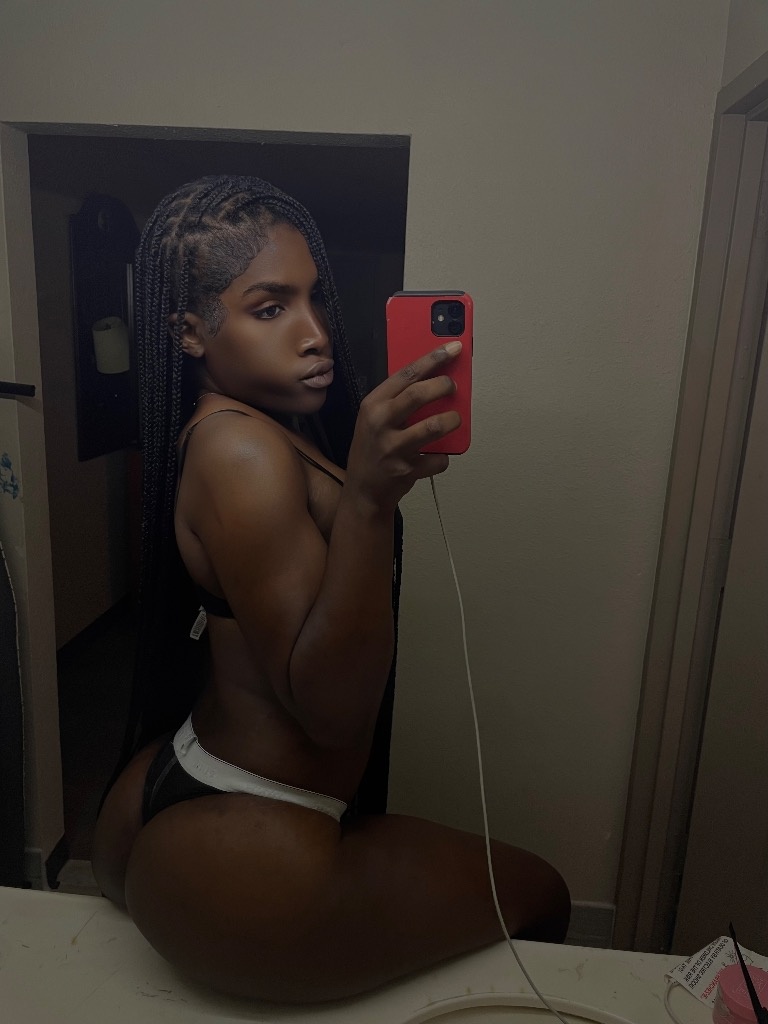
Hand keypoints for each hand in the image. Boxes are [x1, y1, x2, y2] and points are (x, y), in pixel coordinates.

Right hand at [345, 341, 462, 513]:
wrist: (363, 491)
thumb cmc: (373, 448)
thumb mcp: (375, 418)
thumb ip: (399, 399)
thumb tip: (436, 378)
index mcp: (373, 404)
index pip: (407, 373)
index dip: (434, 358)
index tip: (454, 348)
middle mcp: (380, 423)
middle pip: (419, 394)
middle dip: (444, 386)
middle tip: (453, 386)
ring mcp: (393, 448)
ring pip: (434, 426)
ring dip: (453, 420)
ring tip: (455, 419)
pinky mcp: (407, 470)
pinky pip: (438, 458)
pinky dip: (443, 457)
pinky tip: (437, 455)